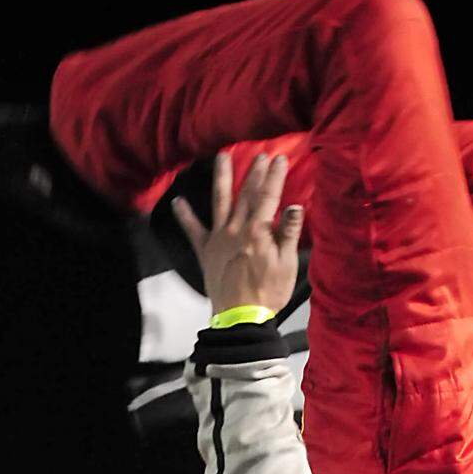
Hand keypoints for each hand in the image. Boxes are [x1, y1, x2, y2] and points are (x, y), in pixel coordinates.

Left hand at [173, 152, 302, 314]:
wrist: (240, 318)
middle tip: (259, 155)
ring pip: (220, 201)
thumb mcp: (286, 265)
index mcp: (258, 232)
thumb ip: (288, 234)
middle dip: (253, 172)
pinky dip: (184, 216)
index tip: (279, 159)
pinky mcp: (206, 251)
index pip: (268, 197)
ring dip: (221, 178)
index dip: (274, 176)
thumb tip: (295, 206)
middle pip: (246, 194)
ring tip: (220, 157)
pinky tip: (177, 202)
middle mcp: (236, 229)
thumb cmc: (268, 293)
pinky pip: (192, 230)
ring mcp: (218, 238)